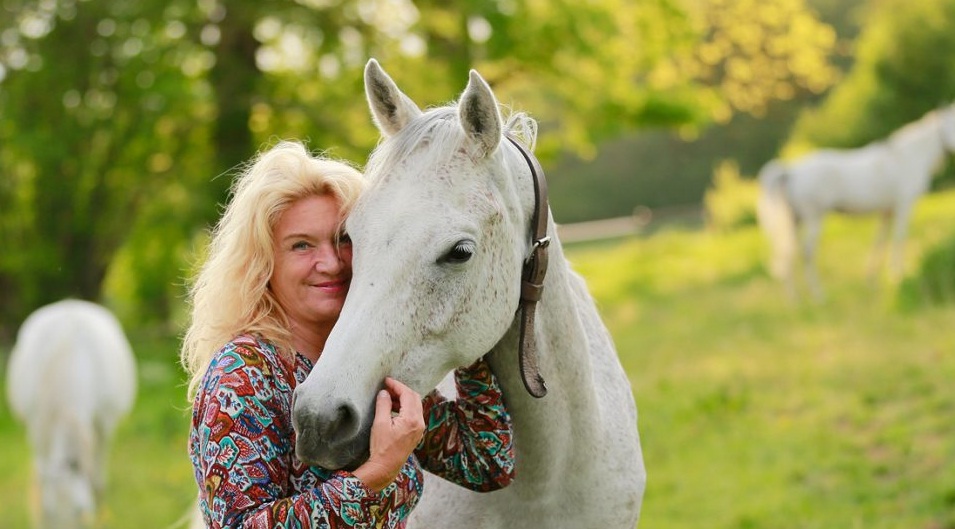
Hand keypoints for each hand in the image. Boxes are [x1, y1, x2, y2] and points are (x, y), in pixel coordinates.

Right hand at [352, 377, 423, 491]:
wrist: (385, 467)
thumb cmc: (382, 447)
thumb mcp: (380, 423)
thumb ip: (383, 405)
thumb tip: (385, 392)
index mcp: (412, 419)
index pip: (407, 394)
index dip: (397, 385)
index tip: (386, 381)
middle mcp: (419, 423)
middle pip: (414, 398)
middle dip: (401, 391)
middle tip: (388, 387)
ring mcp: (419, 429)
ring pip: (415, 406)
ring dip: (403, 400)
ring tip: (388, 398)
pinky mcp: (416, 434)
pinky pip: (414, 415)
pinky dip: (405, 408)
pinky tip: (393, 409)